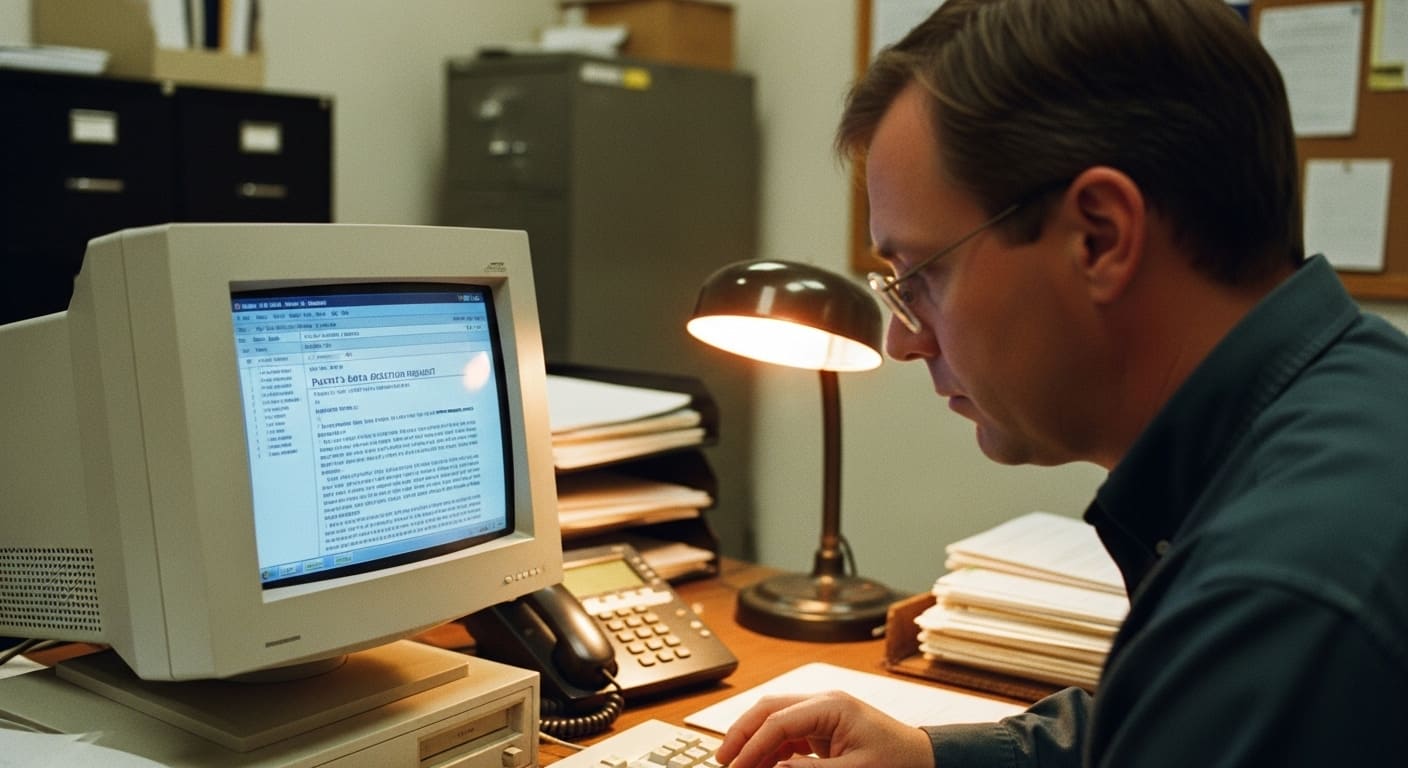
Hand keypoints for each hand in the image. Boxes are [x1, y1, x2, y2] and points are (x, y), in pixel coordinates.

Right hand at [714, 691, 934, 767]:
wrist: (925, 759)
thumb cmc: (899, 762)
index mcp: (832, 706)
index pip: (778, 720)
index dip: (752, 745)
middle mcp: (823, 702)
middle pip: (768, 709)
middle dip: (742, 733)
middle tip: (723, 761)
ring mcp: (822, 713)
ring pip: (773, 719)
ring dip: (753, 742)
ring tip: (737, 766)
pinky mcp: (822, 727)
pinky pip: (786, 733)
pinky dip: (769, 749)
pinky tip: (760, 766)